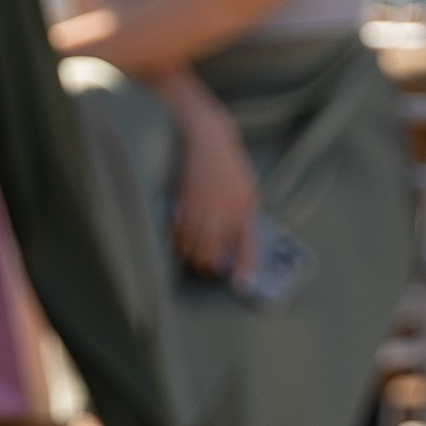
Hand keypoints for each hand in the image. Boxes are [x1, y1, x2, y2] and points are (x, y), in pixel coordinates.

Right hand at [169, 90, 259, 277]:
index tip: (242, 286)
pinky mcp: (183, 203)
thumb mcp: (248, 191)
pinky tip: (179, 241)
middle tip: (207, 270)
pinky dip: (177, 242)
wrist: (208, 139)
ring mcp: (202, 208)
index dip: (245, 269)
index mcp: (244, 210)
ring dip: (190, 258)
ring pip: (191, 248)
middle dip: (207, 269)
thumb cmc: (230, 166)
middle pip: (211, 255)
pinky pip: (178, 233)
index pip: (247, 246)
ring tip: (193, 258)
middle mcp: (224, 212)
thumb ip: (246, 218)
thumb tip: (241, 245)